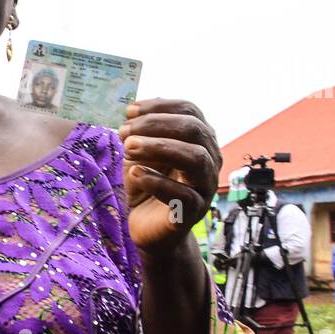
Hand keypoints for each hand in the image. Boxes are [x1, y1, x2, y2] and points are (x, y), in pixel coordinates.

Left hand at [118, 99, 221, 258]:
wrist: (147, 226)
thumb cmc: (146, 184)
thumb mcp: (139, 154)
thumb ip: (139, 133)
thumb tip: (133, 110)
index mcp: (199, 140)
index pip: (190, 111)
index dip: (160, 107)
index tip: (129, 111)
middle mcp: (210, 159)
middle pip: (194, 130)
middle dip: (156, 125)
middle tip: (124, 131)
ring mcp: (205, 186)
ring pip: (195, 158)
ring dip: (159, 147)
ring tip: (128, 147)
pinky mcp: (194, 212)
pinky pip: (182, 194)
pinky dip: (157, 180)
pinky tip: (135, 173)